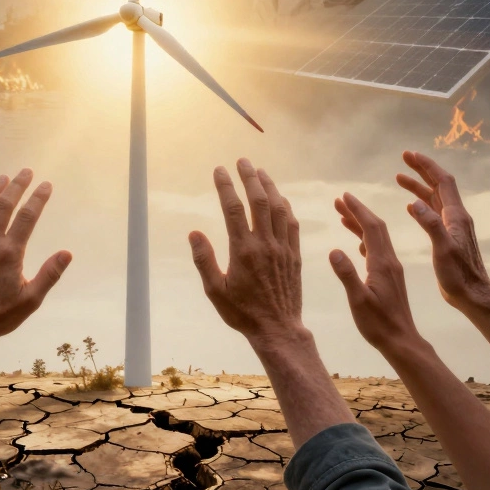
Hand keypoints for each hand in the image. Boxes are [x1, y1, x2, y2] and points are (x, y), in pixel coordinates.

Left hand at [0, 170, 70, 340]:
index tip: (46, 184)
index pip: (27, 217)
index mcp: (10, 253)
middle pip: (4, 205)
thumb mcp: (31, 300)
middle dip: (17, 185)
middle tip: (26, 171)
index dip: (38, 198)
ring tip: (3, 178)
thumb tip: (67, 253)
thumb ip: (50, 274)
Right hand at [189, 159, 301, 341]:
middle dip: (250, 177)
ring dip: (270, 186)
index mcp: (243, 251)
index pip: (233, 209)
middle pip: (259, 201)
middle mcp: (265, 244)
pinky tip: (280, 198)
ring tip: (260, 172)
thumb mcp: (215, 291)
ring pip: (279, 208)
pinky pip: (292, 223)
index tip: (219, 170)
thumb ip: (204, 260)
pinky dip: (285, 206)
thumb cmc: (242, 313)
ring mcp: (283, 248)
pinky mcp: (294, 255)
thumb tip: (194, 232)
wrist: (278, 329)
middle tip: (242, 161)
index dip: (226, 186)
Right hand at [330, 193, 420, 349]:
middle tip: (340, 199)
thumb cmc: (379, 324)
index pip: (371, 227)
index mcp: (382, 263)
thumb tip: (333, 250)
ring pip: (376, 238)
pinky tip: (358, 241)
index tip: (344, 195)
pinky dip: (365, 239)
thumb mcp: (359, 301)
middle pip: (375, 228)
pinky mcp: (391, 277)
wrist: (402, 340)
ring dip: (360, 224)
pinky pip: (377, 250)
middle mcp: (390, 261)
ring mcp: (391, 269)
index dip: (358, 210)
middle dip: (358, 211)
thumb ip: (347, 275)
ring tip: (343, 214)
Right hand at [396, 151, 489, 310]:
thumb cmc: (459, 276)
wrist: (473, 296)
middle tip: (404, 158)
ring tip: (399, 177)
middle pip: (439, 185)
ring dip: (418, 186)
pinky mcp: (448, 238)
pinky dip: (420, 205)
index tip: (410, 154)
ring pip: (434, 199)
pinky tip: (409, 206)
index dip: (427, 166)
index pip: (443, 181)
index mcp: (456, 216)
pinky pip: (433, 213)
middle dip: (422, 170)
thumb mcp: (443, 249)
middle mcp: (456, 217)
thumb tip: (415, 203)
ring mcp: (453, 227)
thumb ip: (430, 225)